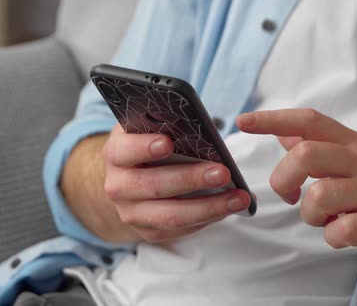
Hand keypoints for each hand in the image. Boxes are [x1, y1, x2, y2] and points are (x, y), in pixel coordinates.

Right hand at [102, 124, 250, 242]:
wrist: (133, 176)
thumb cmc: (151, 144)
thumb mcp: (152, 129)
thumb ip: (168, 125)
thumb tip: (200, 126)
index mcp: (116, 153)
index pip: (125, 150)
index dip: (145, 147)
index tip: (168, 142)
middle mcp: (118, 186)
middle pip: (154, 185)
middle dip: (191, 179)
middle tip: (223, 172)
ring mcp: (131, 213)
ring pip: (171, 215)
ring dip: (209, 207)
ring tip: (240, 197)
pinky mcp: (149, 231)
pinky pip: (181, 229)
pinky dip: (209, 218)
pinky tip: (230, 207)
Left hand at [236, 108, 356, 275]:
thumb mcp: (353, 164)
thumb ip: (319, 147)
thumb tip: (284, 131)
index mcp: (353, 145)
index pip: (309, 121)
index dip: (273, 119)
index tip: (243, 122)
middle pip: (307, 154)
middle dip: (284, 179)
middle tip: (291, 195)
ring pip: (320, 195)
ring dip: (310, 215)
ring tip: (325, 219)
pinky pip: (343, 229)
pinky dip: (333, 237)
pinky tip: (344, 234)